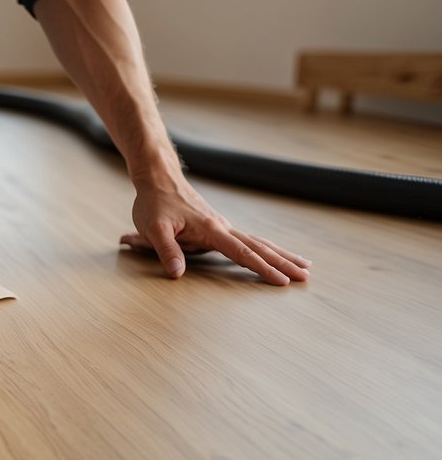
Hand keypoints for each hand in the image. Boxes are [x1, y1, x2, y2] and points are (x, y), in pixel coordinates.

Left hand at [121, 171, 310, 284]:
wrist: (159, 179)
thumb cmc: (155, 203)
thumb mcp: (153, 228)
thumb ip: (166, 251)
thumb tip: (177, 274)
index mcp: (211, 229)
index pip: (241, 252)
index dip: (261, 267)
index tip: (281, 280)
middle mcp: (223, 227)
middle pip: (259, 246)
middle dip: (283, 262)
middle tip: (306, 276)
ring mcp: (222, 227)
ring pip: (257, 242)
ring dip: (280, 255)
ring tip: (304, 266)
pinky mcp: (218, 228)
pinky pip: (247, 240)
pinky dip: (264, 249)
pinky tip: (274, 255)